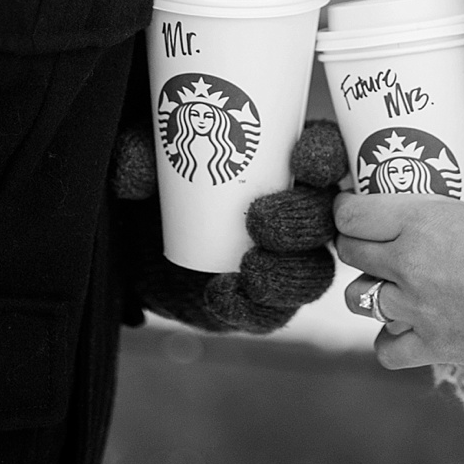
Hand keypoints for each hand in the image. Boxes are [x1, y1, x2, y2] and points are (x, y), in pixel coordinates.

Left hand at [113, 119, 348, 333]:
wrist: (138, 242)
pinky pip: (273, 315)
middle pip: (327, 215)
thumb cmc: (163, 176)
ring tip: (250, 266)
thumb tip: (136, 170)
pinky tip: (221, 294)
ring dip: (291, 271)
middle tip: (260, 220)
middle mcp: (298, 209)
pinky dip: (253, 309)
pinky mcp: (262, 304)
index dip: (326, 155)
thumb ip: (141, 148)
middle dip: (304, 218)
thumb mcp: (149, 151)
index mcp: (287, 158)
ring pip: (316, 270)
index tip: (302, 161)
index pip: (327, 151)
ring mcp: (286, 261)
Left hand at [335, 188, 463, 368]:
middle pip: (350, 253)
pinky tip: (405, 328)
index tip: (351, 205)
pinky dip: (390, 340)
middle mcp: (407, 265)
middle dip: (356, 244)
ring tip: (388, 283)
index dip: (346, 208)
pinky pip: (386, 348)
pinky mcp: (431, 346)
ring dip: (368, 290)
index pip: (352, 214)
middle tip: (372, 240)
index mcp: (419, 222)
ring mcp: (415, 309)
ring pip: (358, 300)